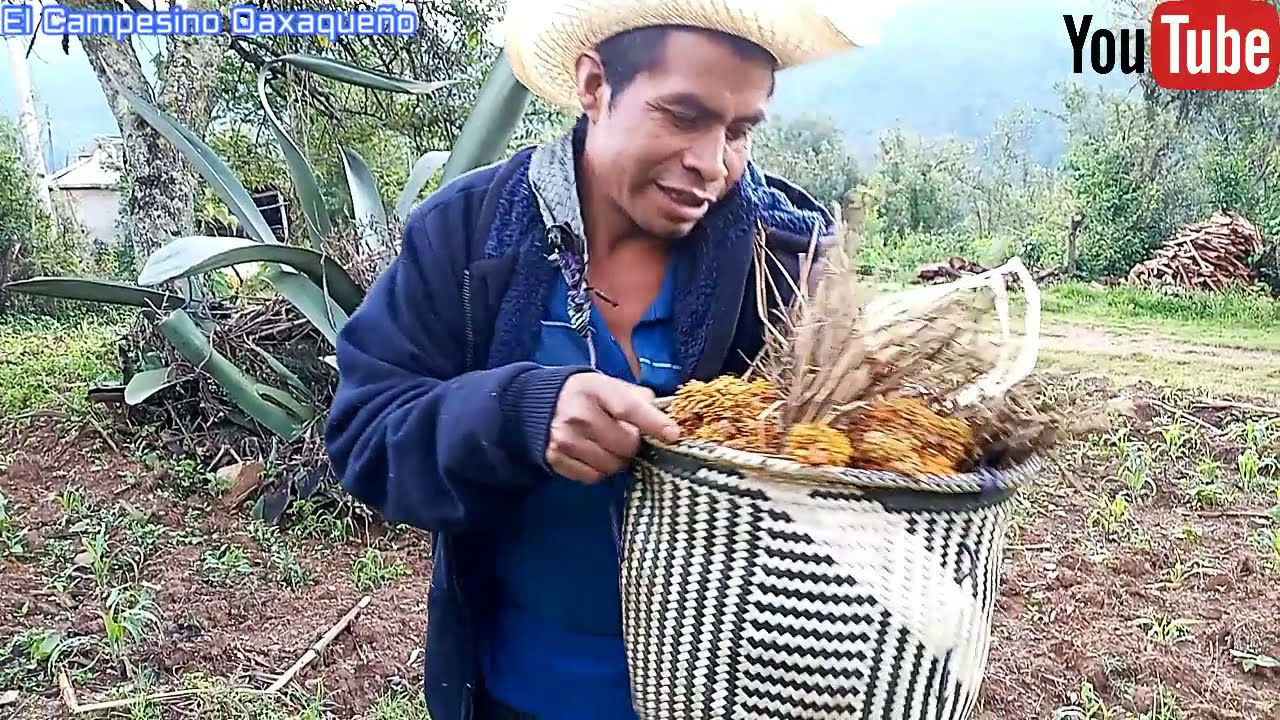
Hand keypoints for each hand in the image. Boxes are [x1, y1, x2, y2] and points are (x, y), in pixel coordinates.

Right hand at [545, 373, 680, 483]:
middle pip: (625, 445)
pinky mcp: (556, 459)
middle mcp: (578, 415)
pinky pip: (593, 477)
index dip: (653, 423)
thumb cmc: (583, 394)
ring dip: (617, 460)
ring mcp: (565, 440)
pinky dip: (599, 470)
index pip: (629, 409)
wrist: (535, 404)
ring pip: (611, 465)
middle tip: (626, 436)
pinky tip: (594, 455)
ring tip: (608, 445)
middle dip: (632, 444)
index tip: (673, 435)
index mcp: (595, 389)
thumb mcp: (608, 384)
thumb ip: (637, 398)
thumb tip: (663, 416)